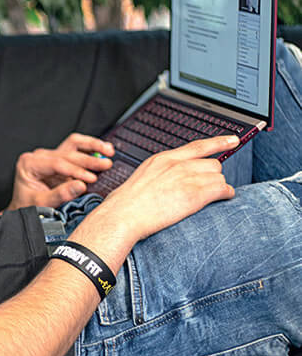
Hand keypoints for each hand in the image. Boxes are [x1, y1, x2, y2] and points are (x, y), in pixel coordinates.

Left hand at [7, 133, 114, 209]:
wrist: (23, 208)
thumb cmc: (27, 206)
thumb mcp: (41, 203)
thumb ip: (60, 195)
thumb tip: (80, 186)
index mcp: (29, 163)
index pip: (57, 163)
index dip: (76, 170)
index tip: (91, 178)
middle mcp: (39, 156)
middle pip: (68, 152)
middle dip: (89, 160)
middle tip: (106, 165)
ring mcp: (49, 156)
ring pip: (73, 144)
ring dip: (92, 146)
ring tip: (108, 151)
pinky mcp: (59, 159)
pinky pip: (76, 149)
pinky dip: (90, 149)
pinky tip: (103, 150)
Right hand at [90, 135, 238, 245]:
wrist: (122, 216)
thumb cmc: (125, 204)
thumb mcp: (142, 179)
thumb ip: (159, 175)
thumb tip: (165, 182)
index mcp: (163, 159)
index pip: (197, 146)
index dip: (218, 142)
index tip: (233, 139)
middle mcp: (177, 165)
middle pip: (212, 163)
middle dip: (213, 176)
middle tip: (207, 188)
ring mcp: (186, 178)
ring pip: (218, 176)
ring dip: (218, 187)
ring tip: (212, 196)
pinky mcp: (194, 194)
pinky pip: (222, 189)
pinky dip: (226, 194)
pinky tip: (224, 198)